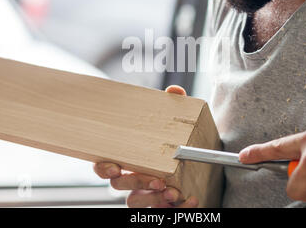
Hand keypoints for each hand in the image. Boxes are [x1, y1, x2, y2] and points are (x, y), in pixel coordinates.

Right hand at [93, 85, 198, 207]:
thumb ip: (173, 107)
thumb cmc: (177, 142)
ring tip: (172, 191)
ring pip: (136, 202)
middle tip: (156, 178)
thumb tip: (174, 92)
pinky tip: (192, 199)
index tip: (115, 166)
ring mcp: (145, 194)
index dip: (104, 168)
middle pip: (118, 186)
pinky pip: (163, 212)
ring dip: (153, 199)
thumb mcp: (177, 122)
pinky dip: (179, 209)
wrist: (202, 165)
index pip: (104, 165)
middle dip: (135, 182)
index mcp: (128, 158)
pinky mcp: (161, 206)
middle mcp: (132, 178)